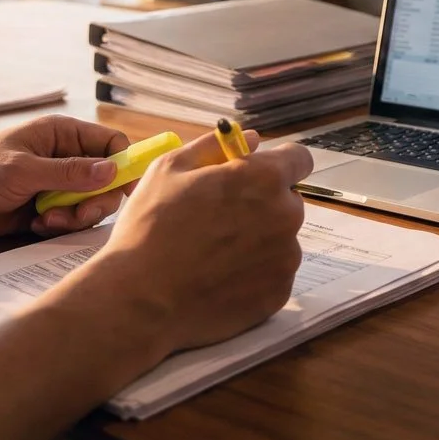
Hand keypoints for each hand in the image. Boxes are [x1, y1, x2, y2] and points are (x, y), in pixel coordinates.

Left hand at [0, 115, 130, 238]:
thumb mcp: (23, 171)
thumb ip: (69, 172)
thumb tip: (113, 170)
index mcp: (63, 135)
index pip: (112, 143)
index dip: (124, 163)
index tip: (126, 189)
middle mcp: (66, 158)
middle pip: (108, 179)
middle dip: (97, 200)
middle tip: (78, 214)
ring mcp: (57, 184)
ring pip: (92, 202)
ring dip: (76, 216)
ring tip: (48, 221)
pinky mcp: (48, 208)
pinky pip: (73, 219)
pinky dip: (61, 227)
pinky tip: (38, 226)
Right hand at [65, 131, 312, 355]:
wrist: (139, 300)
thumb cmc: (150, 228)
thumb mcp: (169, 169)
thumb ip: (215, 146)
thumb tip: (252, 139)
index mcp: (264, 179)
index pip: (299, 159)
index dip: (276, 163)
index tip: (255, 175)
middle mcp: (287, 216)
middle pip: (287, 201)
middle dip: (262, 203)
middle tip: (219, 219)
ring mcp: (286, 258)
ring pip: (280, 239)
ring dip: (258, 240)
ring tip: (213, 254)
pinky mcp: (279, 293)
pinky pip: (273, 273)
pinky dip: (254, 274)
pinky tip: (219, 278)